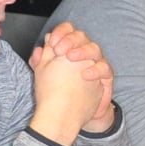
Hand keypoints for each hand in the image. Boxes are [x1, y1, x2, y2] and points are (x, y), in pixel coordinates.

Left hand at [29, 27, 110, 143]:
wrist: (72, 114)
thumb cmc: (59, 92)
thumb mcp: (45, 76)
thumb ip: (40, 62)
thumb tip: (38, 49)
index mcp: (70, 47)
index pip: (68, 30)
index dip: (61, 32)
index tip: (51, 42)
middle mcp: (84, 52)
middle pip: (81, 36)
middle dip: (69, 40)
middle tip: (59, 51)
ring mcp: (96, 63)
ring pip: (94, 49)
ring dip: (82, 51)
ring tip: (70, 58)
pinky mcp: (106, 77)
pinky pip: (105, 68)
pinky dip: (96, 69)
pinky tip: (85, 75)